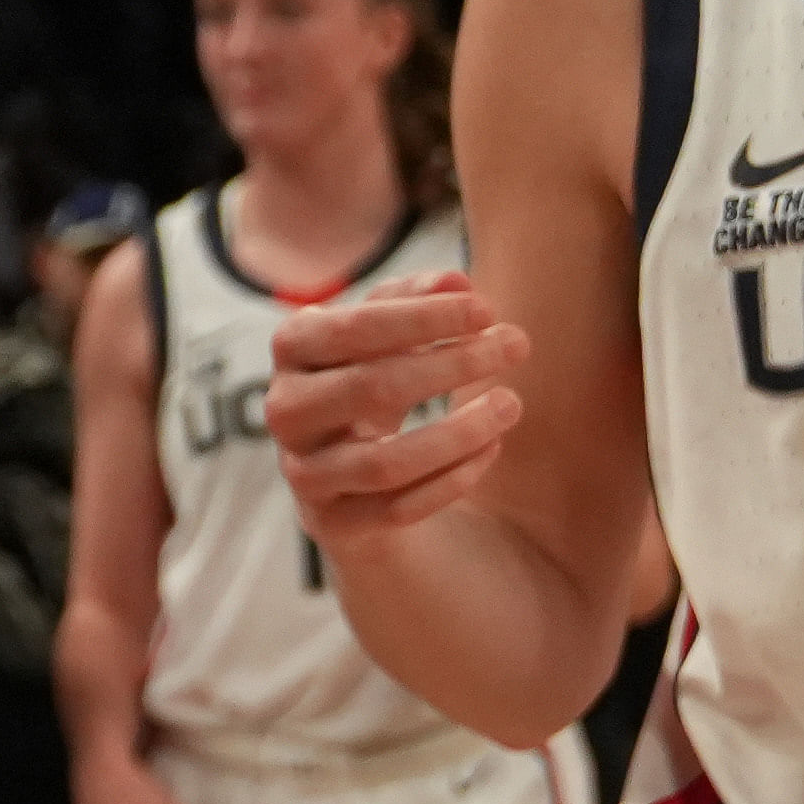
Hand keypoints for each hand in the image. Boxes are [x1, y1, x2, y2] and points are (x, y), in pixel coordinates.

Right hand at [263, 275, 529, 543]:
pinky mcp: (332, 521)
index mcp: (293, 347)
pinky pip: (400, 509)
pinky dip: (453, 479)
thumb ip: (417, 298)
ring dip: (459, 433)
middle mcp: (285, 410)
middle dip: (453, 364)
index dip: (424, 317)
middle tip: (518, 343)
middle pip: (371, 388)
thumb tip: (458, 282)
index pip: (356, 328)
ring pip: (385, 463)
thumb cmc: (371, 374)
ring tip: (512, 403)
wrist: (339, 465)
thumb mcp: (389, 329)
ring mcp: (303, 472)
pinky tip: (492, 447)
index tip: (488, 309)